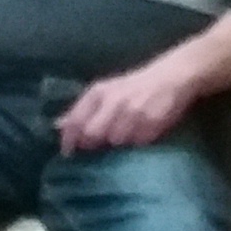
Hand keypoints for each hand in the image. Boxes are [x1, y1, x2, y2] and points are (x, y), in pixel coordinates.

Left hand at [56, 60, 200, 153]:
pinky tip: (141, 135)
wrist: (173, 76)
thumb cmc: (133, 87)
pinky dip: (137, 142)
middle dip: (93, 144)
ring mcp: (134, 111)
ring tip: (124, 138)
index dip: (69, 140)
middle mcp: (113, 100)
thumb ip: (82, 109)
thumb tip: (57, 125)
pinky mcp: (153, 121)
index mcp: (98, 92)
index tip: (67, 154)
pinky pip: (138, 142)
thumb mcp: (105, 92)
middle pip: (92, 134)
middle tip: (98, 149)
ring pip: (115, 141)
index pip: (76, 121)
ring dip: (117, 145)